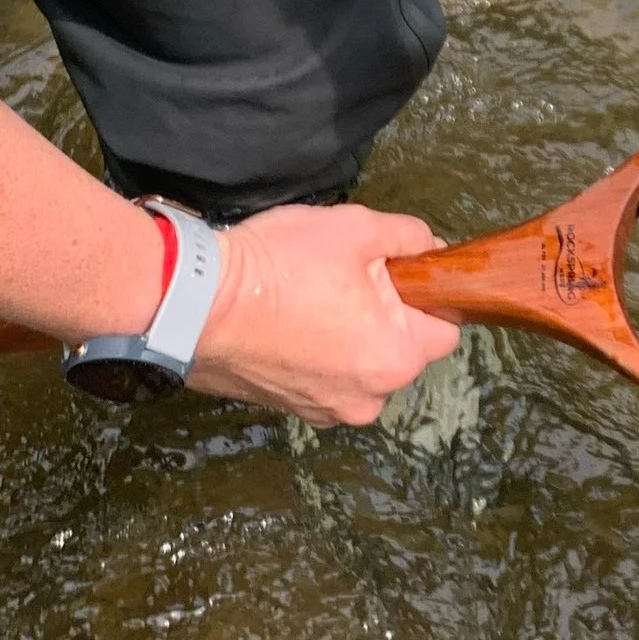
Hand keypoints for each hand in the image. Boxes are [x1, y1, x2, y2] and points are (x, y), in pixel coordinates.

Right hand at [192, 201, 457, 426]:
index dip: (425, 294)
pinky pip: (321, 379)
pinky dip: (312, 356)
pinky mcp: (289, 409)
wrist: (193, 301)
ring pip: (359, 367)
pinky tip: (287, 322)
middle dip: (384, 317)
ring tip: (309, 300)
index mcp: (395, 359)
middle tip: (343, 279)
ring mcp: (324, 410)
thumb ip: (408, 237)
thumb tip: (430, 247)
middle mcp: (366, 398)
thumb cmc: (276, 267)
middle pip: (401, 351)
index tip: (395, 274)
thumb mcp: (355, 229)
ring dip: (346, 339)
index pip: (445, 329)